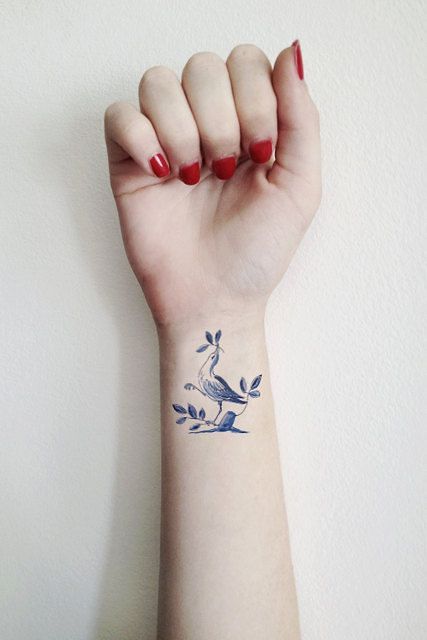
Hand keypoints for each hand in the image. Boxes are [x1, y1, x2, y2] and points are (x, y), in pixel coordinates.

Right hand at [104, 43, 320, 326]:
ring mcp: (165, 140)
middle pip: (202, 65)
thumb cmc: (257, 252)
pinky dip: (141, 139)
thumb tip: (291, 52)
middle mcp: (206, 123)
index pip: (246, 61)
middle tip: (226, 169)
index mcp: (249, 122)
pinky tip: (162, 175)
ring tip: (194, 177)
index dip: (256, 99)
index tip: (262, 153)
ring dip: (182, 130)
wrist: (214, 299)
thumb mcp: (300, 187)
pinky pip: (119, 116)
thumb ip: (301, 118)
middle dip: (221, 119)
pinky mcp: (128, 163)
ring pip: (158, 82)